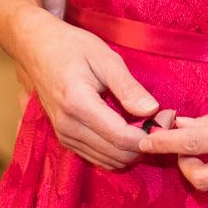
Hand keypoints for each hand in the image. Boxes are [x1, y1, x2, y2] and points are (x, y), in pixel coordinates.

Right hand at [10, 3, 162, 170]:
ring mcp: (64, 136)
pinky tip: (130, 127)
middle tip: (163, 117)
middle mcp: (68, 128)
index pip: (122, 138)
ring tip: (149, 121)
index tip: (169, 114)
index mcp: (78, 105)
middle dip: (145, 142)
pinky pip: (97, 157)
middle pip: (117, 155)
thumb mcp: (106, 58)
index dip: (151, 132)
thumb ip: (129, 88)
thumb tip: (153, 110)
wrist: (38, 48)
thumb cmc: (74, 47)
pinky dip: (118, 149)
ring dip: (133, 148)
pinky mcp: (65, 139)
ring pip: (108, 161)